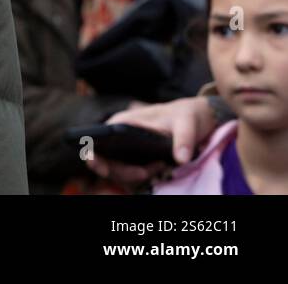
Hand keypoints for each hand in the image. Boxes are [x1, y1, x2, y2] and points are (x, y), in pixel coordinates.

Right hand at [84, 97, 217, 184]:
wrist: (195, 118)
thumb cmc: (185, 115)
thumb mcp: (186, 123)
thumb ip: (184, 139)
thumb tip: (180, 160)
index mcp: (122, 122)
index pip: (97, 140)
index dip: (94, 156)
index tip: (105, 170)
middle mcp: (118, 135)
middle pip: (105, 160)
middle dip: (122, 172)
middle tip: (144, 173)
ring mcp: (126, 147)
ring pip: (117, 169)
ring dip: (135, 174)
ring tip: (159, 166)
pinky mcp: (135, 156)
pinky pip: (130, 171)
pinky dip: (143, 174)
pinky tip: (159, 167)